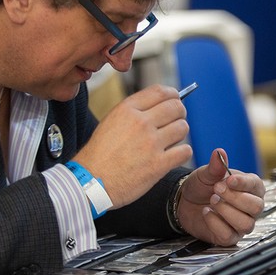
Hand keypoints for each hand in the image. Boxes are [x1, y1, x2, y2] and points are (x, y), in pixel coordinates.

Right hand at [74, 85, 190, 207]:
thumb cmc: (99, 155)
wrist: (90, 183)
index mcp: (126, 110)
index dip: (172, 95)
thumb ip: (134, 112)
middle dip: (179, 114)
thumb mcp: (111, 122)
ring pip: (183, 128)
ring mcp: (150, 143)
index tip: (174, 101)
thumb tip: (160, 105)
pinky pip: (185, 151)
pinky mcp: (158, 164)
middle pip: (176, 107)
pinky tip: (173, 156)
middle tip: (175, 122)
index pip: (160, 91)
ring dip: (180, 134)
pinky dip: (183, 153)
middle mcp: (140, 123)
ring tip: (171, 141)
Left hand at [175, 149, 265, 245]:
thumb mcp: (206, 173)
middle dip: (235, 198)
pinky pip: (229, 235)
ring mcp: (241, 223)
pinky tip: (206, 213)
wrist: (185, 202)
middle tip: (216, 189)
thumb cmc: (202, 187)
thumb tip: (219, 152)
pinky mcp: (229, 237)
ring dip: (226, 211)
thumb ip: (215, 166)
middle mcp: (250, 207)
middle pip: (256, 207)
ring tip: (212, 201)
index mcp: (250, 188)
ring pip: (246, 224)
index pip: (256, 186)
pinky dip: (216, 224)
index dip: (243, 183)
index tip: (229, 179)